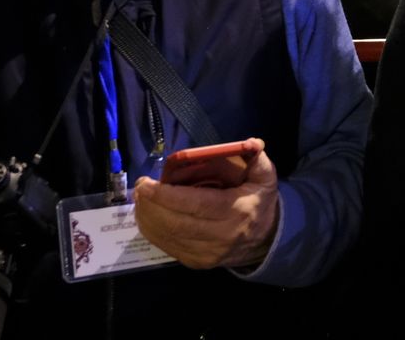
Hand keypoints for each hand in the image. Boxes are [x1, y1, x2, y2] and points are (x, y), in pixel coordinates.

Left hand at [133, 137, 279, 269]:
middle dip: (151, 204)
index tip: (146, 184)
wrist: (264, 241)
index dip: (167, 196)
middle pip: (175, 223)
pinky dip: (152, 230)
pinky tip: (146, 214)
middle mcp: (220, 236)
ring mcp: (206, 253)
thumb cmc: (258, 202)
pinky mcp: (196, 262)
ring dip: (147, 216)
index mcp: (236, 212)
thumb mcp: (265, 178)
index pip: (196, 205)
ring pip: (167, 236)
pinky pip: (167, 246)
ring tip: (140, 198)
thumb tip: (251, 142)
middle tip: (139, 187)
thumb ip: (258, 158)